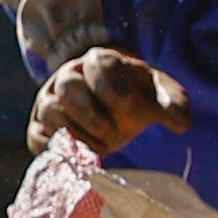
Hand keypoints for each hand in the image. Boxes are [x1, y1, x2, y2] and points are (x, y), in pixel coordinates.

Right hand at [27, 48, 188, 156]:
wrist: (110, 106)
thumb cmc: (136, 97)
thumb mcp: (160, 95)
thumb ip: (175, 104)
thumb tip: (181, 125)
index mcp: (100, 60)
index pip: (99, 63)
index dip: (116, 92)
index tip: (133, 114)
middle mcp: (70, 75)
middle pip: (69, 88)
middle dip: (95, 117)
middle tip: (115, 135)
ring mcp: (50, 99)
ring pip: (52, 112)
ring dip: (79, 136)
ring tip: (102, 147)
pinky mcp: (39, 125)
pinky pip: (37, 137)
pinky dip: (59, 150)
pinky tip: (83, 156)